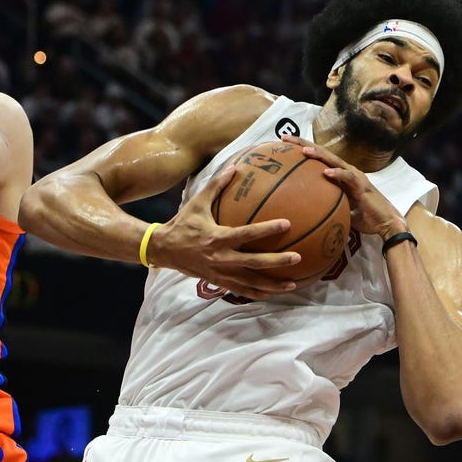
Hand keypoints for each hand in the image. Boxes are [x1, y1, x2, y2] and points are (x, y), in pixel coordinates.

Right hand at [151, 164, 302, 299]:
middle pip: (254, 263)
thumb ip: (216, 186)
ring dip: (272, 285)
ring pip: (250, 282)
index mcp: (217, 238)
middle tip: (297, 258)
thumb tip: (234, 167)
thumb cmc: (182, 223)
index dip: (267, 229)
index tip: (287, 224)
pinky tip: (273, 293)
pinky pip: (241, 290)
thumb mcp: (197, 203)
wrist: (163, 249)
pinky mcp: (218, 282)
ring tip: (293, 284)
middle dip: (277, 262)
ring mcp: (220, 273)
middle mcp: (220, 258)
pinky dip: (258, 293)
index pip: (246, 234)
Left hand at [283, 135, 406, 237]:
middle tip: (285, 138)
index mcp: (339, 174)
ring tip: (303, 151)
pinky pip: (348, 177)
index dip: (301, 149)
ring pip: (334, 161)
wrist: (385, 223)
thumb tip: (302, 209)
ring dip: (319, 155)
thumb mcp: (338, 208)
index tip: (282, 144)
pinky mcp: (362, 186)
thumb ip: (324, 203)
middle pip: (322, 153)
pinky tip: (326, 172)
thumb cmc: (362, 216)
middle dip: (303, 144)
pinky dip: (338, 174)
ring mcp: (355, 176)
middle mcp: (346, 171)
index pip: (318, 158)